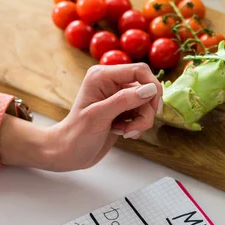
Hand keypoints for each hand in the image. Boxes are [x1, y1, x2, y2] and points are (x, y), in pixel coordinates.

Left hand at [43, 63, 162, 171]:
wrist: (70, 153)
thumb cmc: (77, 135)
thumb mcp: (99, 116)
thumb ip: (124, 101)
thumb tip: (150, 89)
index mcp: (102, 76)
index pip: (139, 70)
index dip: (152, 86)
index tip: (154, 107)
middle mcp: (112, 83)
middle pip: (146, 89)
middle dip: (146, 110)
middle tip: (136, 127)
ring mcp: (118, 97)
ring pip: (146, 104)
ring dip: (141, 121)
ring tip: (125, 132)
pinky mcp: (123, 110)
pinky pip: (142, 114)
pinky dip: (138, 126)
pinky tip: (124, 132)